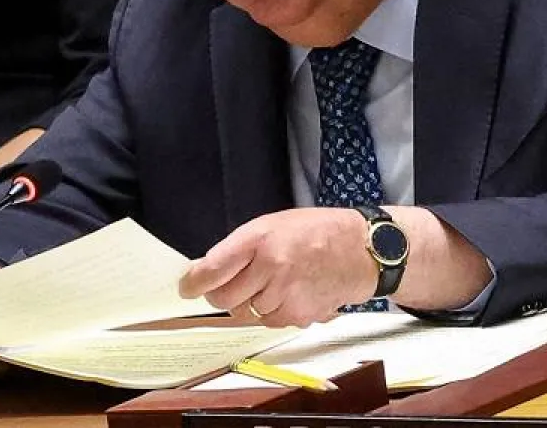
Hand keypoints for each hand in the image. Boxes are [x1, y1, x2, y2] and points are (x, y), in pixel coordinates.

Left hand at [179, 208, 375, 327]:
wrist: (359, 251)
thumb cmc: (315, 232)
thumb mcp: (272, 225)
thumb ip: (239, 248)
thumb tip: (205, 272)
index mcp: (260, 239)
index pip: (213, 269)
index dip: (194, 282)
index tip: (186, 287)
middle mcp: (270, 267)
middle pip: (224, 298)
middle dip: (221, 294)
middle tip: (232, 284)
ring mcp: (285, 295)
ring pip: (245, 313)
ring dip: (249, 302)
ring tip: (272, 281)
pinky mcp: (297, 316)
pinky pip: (268, 321)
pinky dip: (271, 311)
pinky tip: (289, 292)